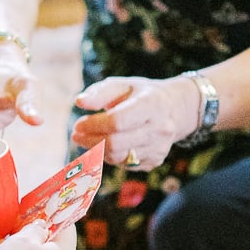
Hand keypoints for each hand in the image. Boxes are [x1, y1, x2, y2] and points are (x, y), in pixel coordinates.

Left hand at [71, 73, 199, 170]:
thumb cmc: (140, 95)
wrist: (173, 109)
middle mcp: (160, 128)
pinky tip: (107, 144)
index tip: (78, 124)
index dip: (94, 125)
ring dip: (97, 150)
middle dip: (90, 141)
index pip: (117, 121)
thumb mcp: (121, 85)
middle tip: (76, 134)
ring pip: (118, 158)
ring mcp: (159, 148)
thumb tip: (79, 102)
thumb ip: (99, 93)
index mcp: (152, 104)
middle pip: (116, 144)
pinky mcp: (155, 161)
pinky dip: (110, 156)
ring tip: (87, 138)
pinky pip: (124, 164)